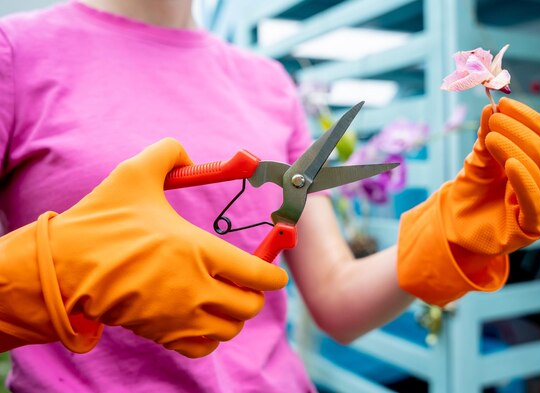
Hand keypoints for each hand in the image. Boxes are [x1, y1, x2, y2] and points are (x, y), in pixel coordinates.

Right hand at [0, 138, 287, 357]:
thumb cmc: (100, 223)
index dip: (274, 272)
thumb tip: (190, 154)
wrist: (60, 268)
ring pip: (230, 330)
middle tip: (246, 280)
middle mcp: (195, 290)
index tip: (275, 270)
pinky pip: (204, 348)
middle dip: (255, 293)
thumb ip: (169, 154)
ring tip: (225, 298)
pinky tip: (203, 317)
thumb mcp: (134, 174)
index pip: (258, 274)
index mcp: (198, 251)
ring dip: (234, 316)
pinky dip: (211, 337)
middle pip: (250, 306)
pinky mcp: (161, 334)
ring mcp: (179, 317)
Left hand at [397, 98, 539, 305]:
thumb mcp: (479, 160)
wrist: (456, 227)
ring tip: (492, 138)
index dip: (527, 117)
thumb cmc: (472, 192)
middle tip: (496, 119)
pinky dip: (524, 180)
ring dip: (516, 150)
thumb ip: (487, 137)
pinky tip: (510, 164)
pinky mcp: (534, 226)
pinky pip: (534, 201)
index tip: (504, 103)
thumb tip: (490, 108)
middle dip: (518, 131)